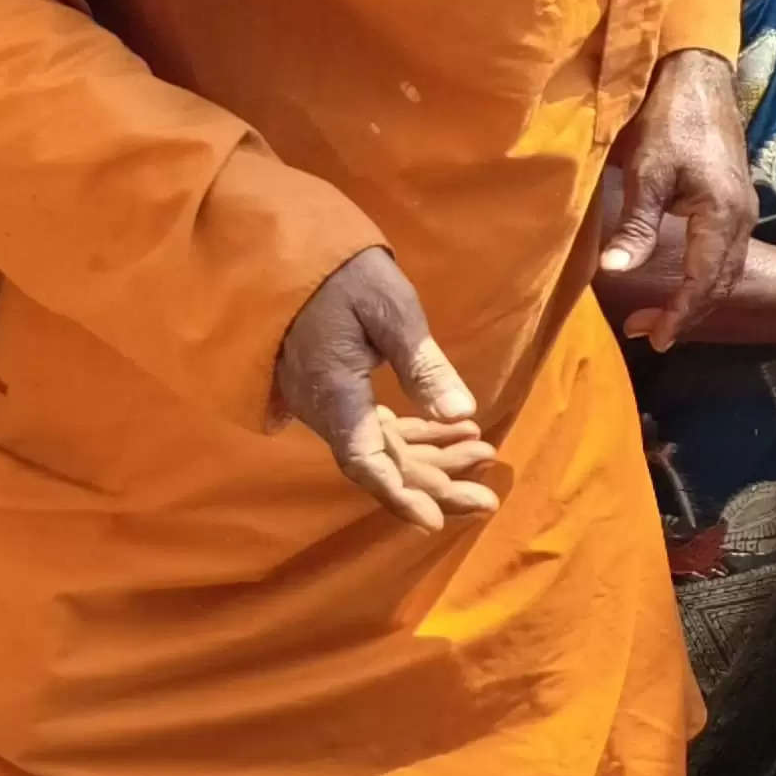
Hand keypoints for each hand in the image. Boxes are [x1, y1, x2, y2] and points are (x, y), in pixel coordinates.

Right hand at [271, 247, 501, 529]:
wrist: (289, 253)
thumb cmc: (340, 272)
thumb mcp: (390, 308)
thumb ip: (423, 364)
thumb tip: (464, 413)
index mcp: (332, 392)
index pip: (364, 458)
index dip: (398, 494)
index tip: (432, 522)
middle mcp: (324, 409)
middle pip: (380, 464)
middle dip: (433, 486)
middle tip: (486, 500)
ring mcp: (329, 404)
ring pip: (383, 449)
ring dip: (434, 460)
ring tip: (486, 458)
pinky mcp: (339, 394)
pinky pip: (379, 428)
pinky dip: (420, 435)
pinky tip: (462, 432)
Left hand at [601, 51, 752, 348]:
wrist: (700, 78)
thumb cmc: (670, 120)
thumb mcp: (647, 172)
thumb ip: (636, 225)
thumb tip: (615, 270)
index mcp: (721, 216)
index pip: (704, 281)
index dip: (680, 314)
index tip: (656, 339)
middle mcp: (741, 219)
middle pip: (721, 283)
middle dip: (688, 314)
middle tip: (650, 336)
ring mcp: (743, 210)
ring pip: (726, 270)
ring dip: (697, 297)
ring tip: (662, 316)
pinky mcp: (736, 201)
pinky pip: (725, 254)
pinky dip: (705, 276)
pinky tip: (682, 277)